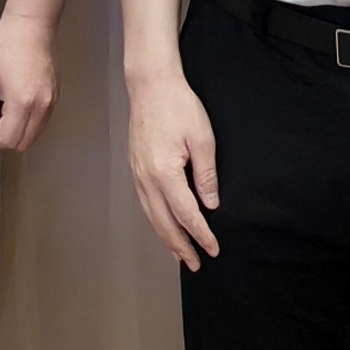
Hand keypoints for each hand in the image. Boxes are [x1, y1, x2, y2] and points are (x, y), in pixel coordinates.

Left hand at [0, 13, 58, 153]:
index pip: (8, 140)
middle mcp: (41, 105)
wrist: (30, 27)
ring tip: (6, 109)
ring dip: (18, 131)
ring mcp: (51, 102)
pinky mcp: (55, 97)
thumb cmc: (7, 45)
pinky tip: (18, 105)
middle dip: (5, 138)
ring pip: (34, 136)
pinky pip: (42, 122)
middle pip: (23, 143)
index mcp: (22, 101)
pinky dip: (29, 122)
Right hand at [125, 63, 221, 264]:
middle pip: (164, 223)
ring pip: (152, 216)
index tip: (214, 249)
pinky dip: (156, 221)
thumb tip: (211, 205)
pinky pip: (145, 204)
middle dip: (181, 246)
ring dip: (167, 238)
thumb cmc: (179, 107)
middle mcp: (146, 179)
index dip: (201, 235)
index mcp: (165, 173)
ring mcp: (137, 175)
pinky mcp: (135, 169)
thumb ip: (206, 176)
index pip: (187, 214)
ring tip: (180, 254)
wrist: (150, 86)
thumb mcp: (202, 139)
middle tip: (196, 264)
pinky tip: (165, 226)